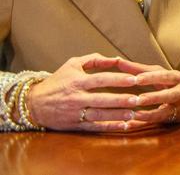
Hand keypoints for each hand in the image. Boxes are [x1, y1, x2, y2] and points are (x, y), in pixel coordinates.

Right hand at [25, 54, 148, 131]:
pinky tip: (123, 126)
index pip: (101, 79)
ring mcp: (75, 113)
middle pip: (102, 99)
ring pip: (99, 115)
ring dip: (118, 115)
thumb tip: (116, 59)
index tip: (135, 79)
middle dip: (121, 100)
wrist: (33, 103)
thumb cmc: (57, 81)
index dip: (118, 80)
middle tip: (139, 99)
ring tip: (134, 113)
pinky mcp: (74, 125)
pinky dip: (109, 127)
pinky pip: (94, 127)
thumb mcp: (72, 65)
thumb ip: (94, 59)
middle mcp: (76, 98)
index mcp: (77, 81)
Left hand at [127, 59, 179, 125]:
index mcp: (175, 77)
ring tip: (134, 114)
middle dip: (153, 97)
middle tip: (138, 99)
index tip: (136, 78)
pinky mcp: (173, 118)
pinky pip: (158, 122)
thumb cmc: (171, 85)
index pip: (163, 75)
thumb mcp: (159, 74)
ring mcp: (178, 106)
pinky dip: (145, 123)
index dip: (150, 77)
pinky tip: (132, 123)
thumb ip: (139, 69)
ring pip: (165, 111)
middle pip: (168, 94)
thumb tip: (117, 61)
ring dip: (149, 113)